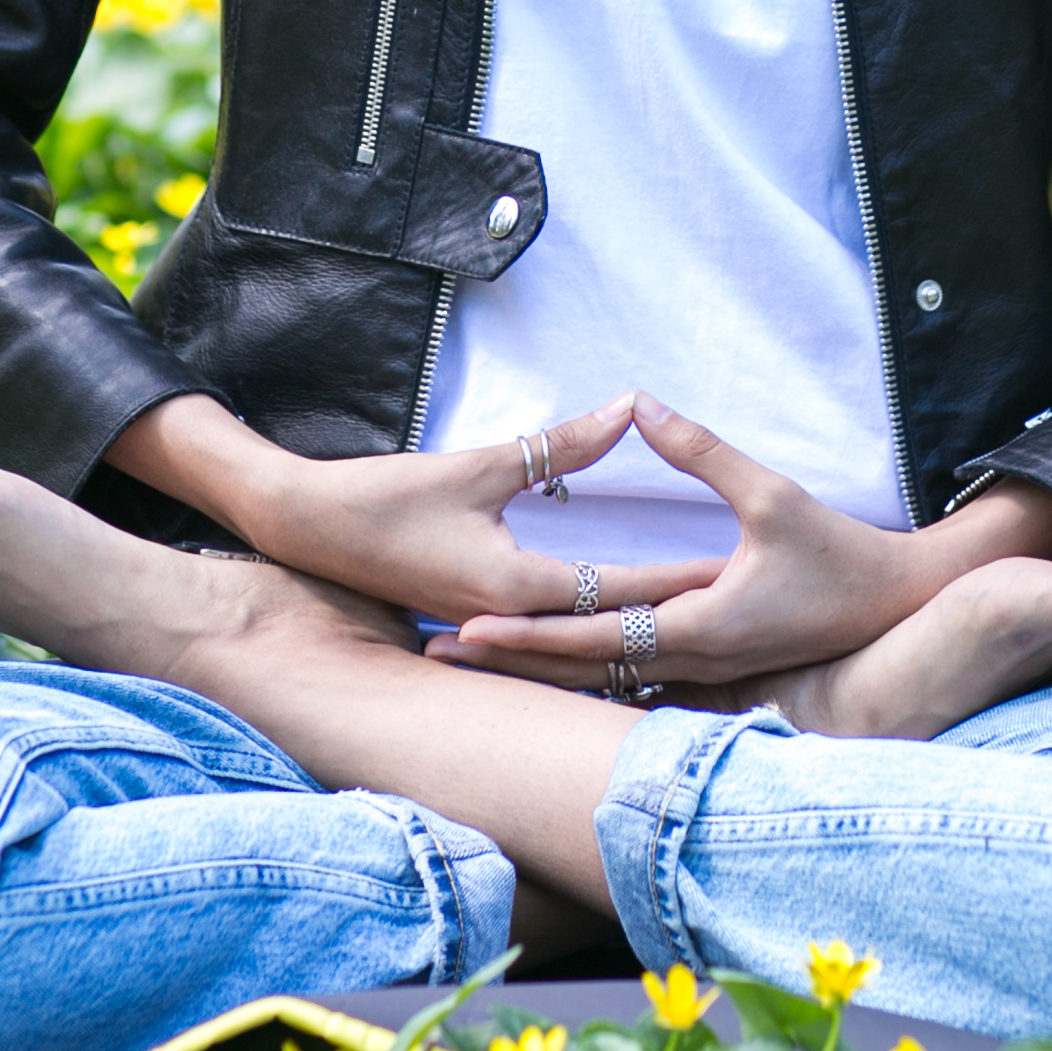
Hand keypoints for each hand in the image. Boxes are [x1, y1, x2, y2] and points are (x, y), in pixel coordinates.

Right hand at [113, 387, 724, 625]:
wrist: (305, 530)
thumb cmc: (385, 498)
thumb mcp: (479, 464)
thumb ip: (560, 444)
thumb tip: (631, 406)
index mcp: (516, 591)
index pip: (621, 591)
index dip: (682, 580)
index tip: (739, 574)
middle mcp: (510, 623)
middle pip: (612, 630)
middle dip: (677, 617)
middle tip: (746, 604)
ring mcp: (493, 631)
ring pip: (584, 644)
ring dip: (638, 634)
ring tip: (705, 627)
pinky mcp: (480, 623)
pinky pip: (552, 640)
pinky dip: (593, 637)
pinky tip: (623, 635)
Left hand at [442, 392, 948, 686]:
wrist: (892, 605)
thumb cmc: (837, 552)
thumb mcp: (770, 493)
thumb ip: (702, 450)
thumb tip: (640, 401)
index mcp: (698, 626)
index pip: (593, 638)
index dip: (528, 633)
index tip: (468, 626)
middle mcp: (690, 662)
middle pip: (583, 672)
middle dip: (512, 663)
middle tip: (441, 653)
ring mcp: (700, 673)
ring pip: (603, 683)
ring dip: (540, 673)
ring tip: (474, 661)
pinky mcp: (709, 669)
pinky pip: (633, 681)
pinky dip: (584, 676)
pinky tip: (548, 673)